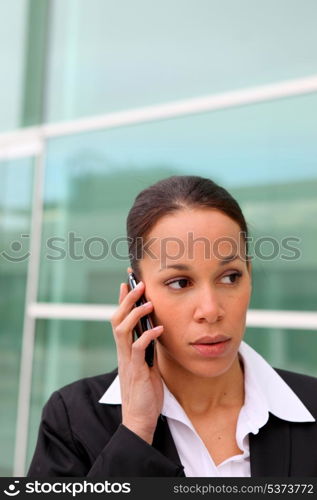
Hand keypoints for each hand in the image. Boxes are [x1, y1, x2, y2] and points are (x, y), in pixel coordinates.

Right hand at [110, 279, 163, 443]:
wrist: (140, 418)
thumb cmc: (145, 391)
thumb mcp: (147, 363)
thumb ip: (147, 347)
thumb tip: (154, 330)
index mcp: (125, 349)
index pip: (120, 319)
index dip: (122, 300)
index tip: (127, 282)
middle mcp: (123, 352)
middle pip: (117, 319)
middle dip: (126, 300)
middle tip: (138, 284)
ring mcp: (127, 361)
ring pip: (122, 330)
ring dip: (134, 314)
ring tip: (148, 303)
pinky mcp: (136, 371)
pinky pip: (138, 349)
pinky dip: (147, 336)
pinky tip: (158, 329)